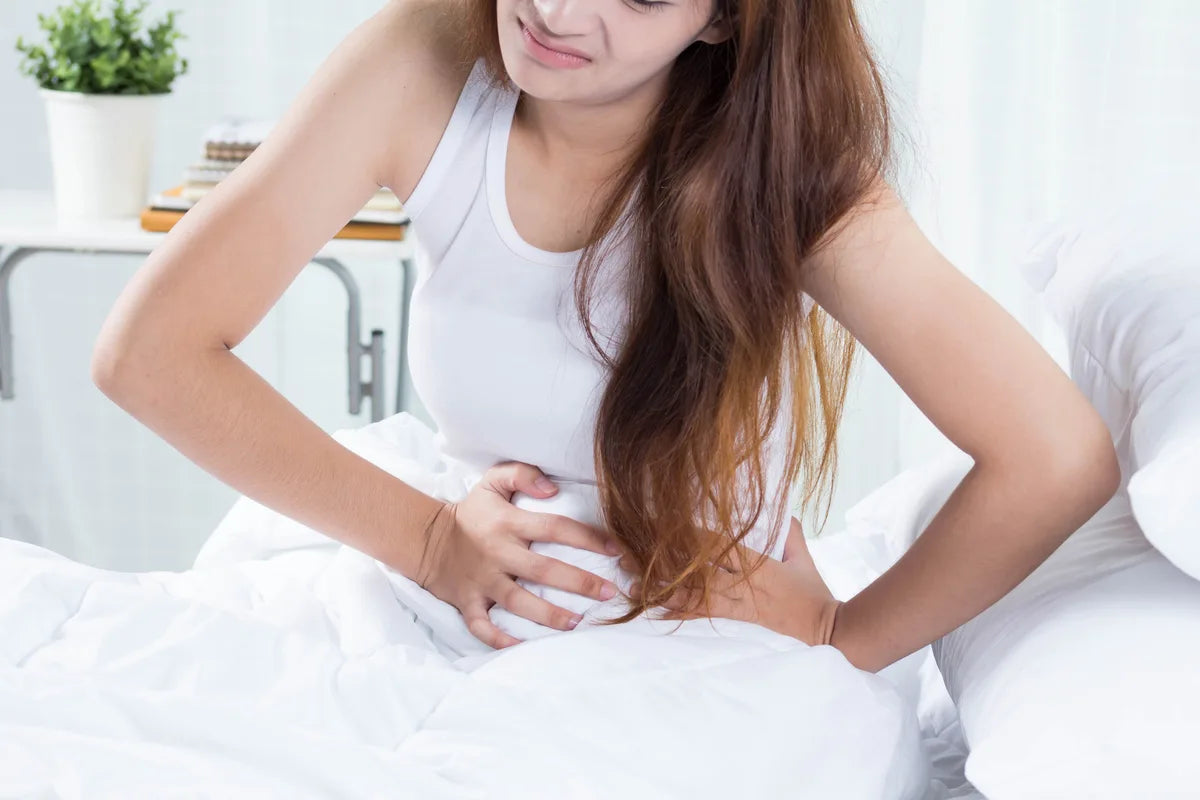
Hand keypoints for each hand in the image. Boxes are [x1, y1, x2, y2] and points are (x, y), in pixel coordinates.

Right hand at [417, 461, 623, 649]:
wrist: (426, 538)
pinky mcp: (467, 601)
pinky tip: (522, 645)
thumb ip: (522, 475)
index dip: (587, 538)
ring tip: (577, 623)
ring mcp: (482, 580)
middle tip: (609, 593)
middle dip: (579, 582)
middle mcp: (497, 552)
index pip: (555, 528)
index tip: (616, 549)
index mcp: (508, 523)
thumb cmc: (471, 512)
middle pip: (543, 569)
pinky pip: (482, 625)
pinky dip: (499, 638)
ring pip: (518, 601)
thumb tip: (553, 488)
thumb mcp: (491, 482)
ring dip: (548, 614)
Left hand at [624, 515, 841, 646]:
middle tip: (629, 553)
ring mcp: (736, 606)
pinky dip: (676, 613)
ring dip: (660, 589)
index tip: (661, 523)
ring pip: (692, 596)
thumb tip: (774, 507)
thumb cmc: (813, 589)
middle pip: (695, 572)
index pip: (717, 545)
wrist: (824, 629)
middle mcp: (741, 586)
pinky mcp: (734, 621)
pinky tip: (653, 610)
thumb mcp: (802, 553)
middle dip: (662, 563)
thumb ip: (786, 528)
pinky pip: (701, 616)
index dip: (688, 535)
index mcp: (758, 564)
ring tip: (630, 582)